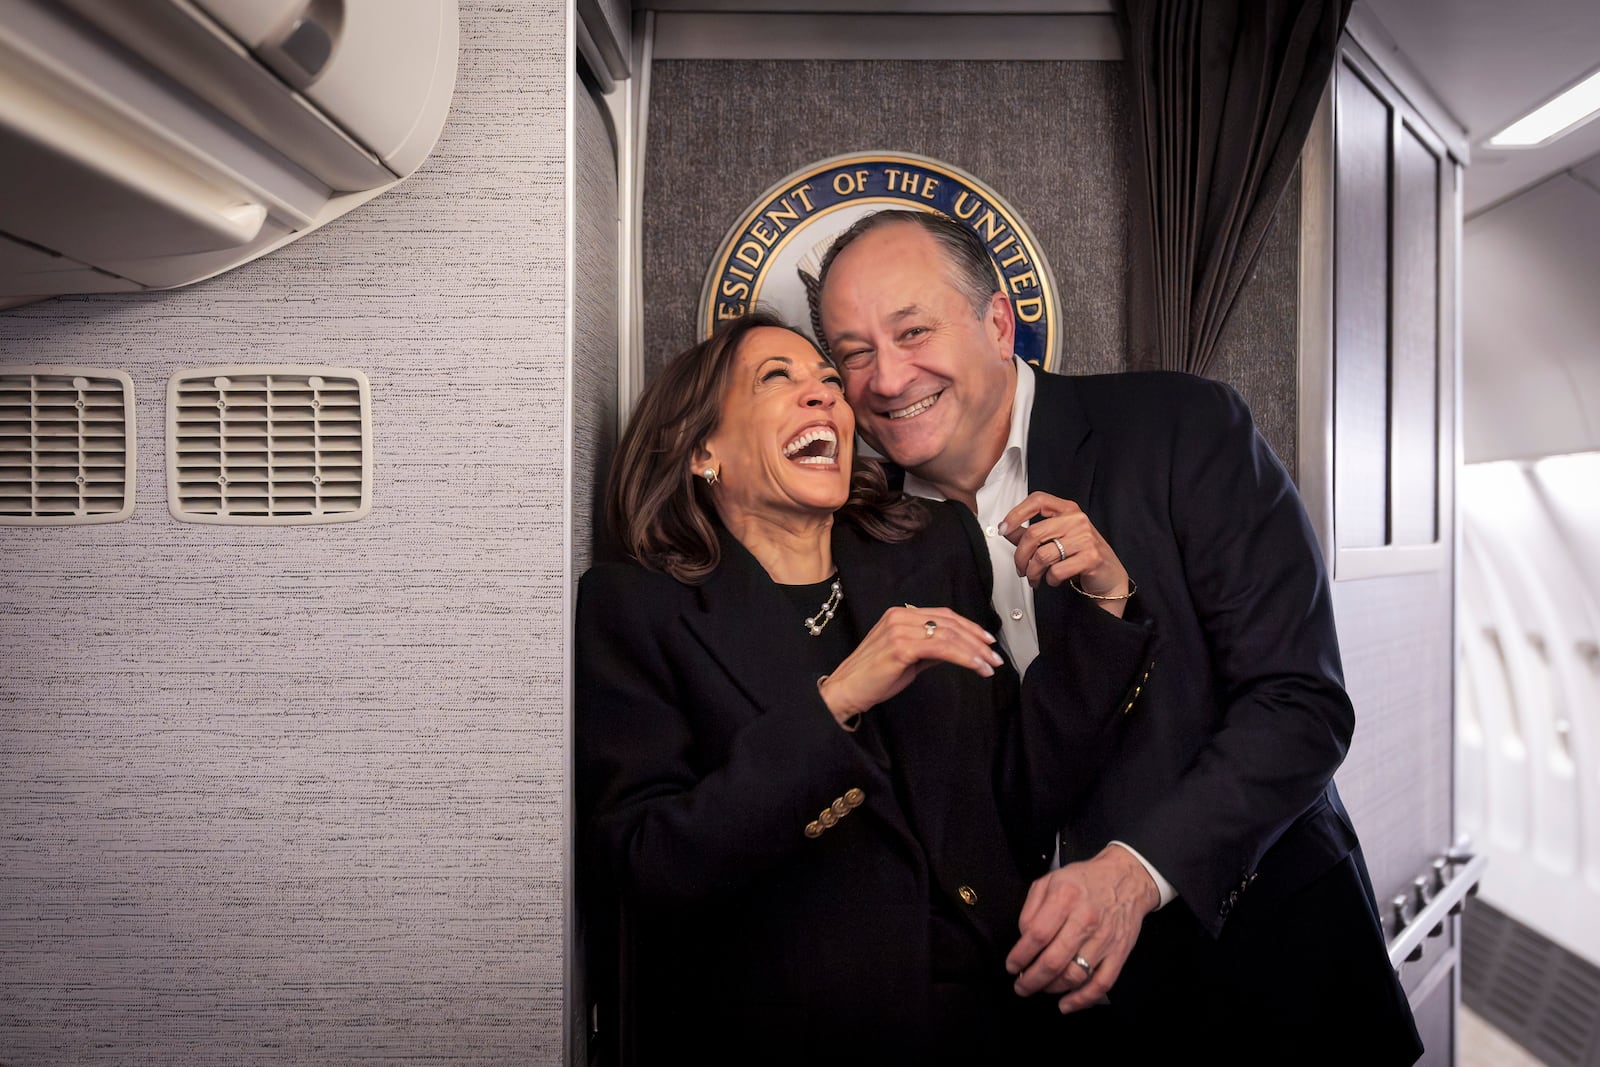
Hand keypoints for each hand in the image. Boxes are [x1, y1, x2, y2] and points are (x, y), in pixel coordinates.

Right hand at [818, 606, 1004, 724]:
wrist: (846, 690)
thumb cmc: (873, 678)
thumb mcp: (907, 658)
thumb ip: (930, 649)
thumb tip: (956, 649)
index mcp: (899, 615)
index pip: (943, 615)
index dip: (969, 626)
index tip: (987, 641)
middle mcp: (900, 616)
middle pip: (949, 623)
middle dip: (977, 640)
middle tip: (995, 656)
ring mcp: (899, 630)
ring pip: (949, 635)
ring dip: (975, 651)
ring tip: (990, 665)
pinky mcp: (901, 647)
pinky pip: (942, 648)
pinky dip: (964, 657)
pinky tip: (976, 667)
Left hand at [998, 492, 1130, 616]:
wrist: (1109, 575)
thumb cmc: (1082, 555)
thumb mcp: (1056, 539)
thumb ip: (1030, 534)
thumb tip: (1007, 530)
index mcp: (1068, 509)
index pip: (1037, 500)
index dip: (1016, 513)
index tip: (1004, 528)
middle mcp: (1077, 520)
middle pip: (1033, 534)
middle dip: (1020, 557)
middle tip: (1020, 568)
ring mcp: (1085, 538)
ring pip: (1042, 556)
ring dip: (1033, 572)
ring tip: (1035, 578)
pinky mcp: (1090, 558)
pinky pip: (1056, 571)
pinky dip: (1049, 580)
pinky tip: (1054, 579)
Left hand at [1005, 845, 1159, 1011]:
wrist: (1126, 879)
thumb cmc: (1085, 881)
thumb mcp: (1050, 880)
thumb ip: (1032, 908)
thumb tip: (1023, 938)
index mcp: (1065, 898)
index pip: (1037, 935)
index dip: (1020, 955)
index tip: (1011, 966)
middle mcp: (1085, 919)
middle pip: (1053, 960)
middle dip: (1031, 980)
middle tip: (1021, 985)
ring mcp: (1104, 939)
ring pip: (1074, 975)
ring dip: (1052, 988)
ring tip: (1040, 988)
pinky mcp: (1119, 953)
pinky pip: (1101, 984)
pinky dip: (1082, 1000)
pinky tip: (1066, 1004)